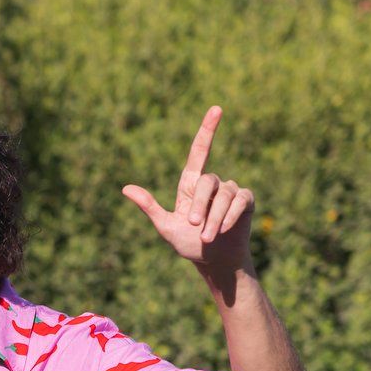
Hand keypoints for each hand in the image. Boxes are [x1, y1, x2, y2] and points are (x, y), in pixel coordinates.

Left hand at [122, 106, 254, 272]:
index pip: (200, 152)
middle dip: (201, 205)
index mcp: (190, 186)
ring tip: (208, 237)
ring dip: (215, 217)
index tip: (216, 109)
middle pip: (208, 180)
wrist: (213, 261)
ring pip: (224, 194)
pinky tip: (224, 229)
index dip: (207, 130)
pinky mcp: (245, 201)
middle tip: (195, 227)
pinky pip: (240, 200)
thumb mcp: (165, 226)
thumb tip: (125, 188)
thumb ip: (149, 206)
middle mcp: (212, 184)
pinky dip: (230, 215)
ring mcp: (230, 191)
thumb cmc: (188, 243)